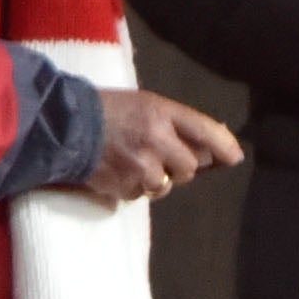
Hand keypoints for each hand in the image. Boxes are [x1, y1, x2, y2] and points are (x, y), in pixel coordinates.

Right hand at [87, 86, 238, 201]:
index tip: (235, 158)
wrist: (63, 126)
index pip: (205, 130)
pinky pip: (142, 194)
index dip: (224, 146)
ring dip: (156, 178)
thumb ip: (174, 122)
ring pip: (166, 185)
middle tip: (160, 154)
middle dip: (180, 165)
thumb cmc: (105, 110)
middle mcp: (156, 140)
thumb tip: (209, 147)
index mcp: (161, 112)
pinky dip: (134, 187)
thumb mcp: (144, 104)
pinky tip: (119, 170)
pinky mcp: (125, 187)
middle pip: (190, 167)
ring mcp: (141, 167)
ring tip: (133, 161)